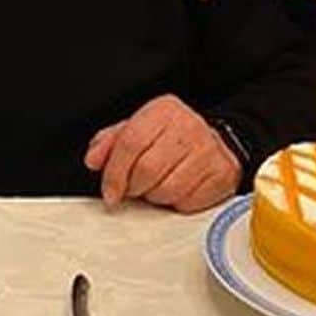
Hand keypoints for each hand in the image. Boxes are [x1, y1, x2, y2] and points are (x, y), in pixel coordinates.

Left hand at [83, 94, 241, 212]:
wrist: (216, 141)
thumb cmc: (172, 137)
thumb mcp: (138, 128)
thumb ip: (110, 142)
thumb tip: (93, 159)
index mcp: (163, 111)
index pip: (130, 142)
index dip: (114, 172)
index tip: (110, 192)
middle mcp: (188, 127)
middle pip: (147, 170)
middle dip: (134, 187)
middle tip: (134, 188)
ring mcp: (207, 151)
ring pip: (168, 190)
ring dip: (155, 196)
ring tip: (156, 185)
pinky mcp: (221, 175)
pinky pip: (188, 203)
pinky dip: (176, 204)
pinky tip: (177, 190)